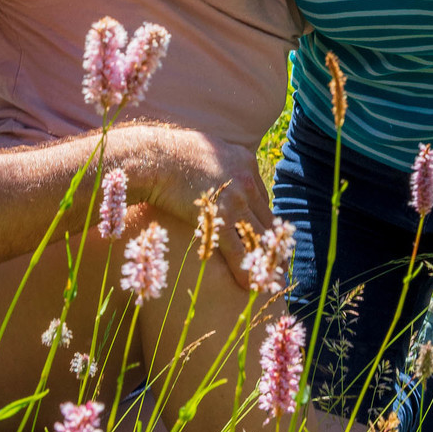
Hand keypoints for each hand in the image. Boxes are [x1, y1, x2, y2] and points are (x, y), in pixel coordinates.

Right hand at [118, 124, 273, 278]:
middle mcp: (247, 181)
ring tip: (272, 277)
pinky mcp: (221, 218)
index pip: (261, 197)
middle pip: (266, 218)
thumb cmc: (170, 152)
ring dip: (266, 258)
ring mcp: (236, 200)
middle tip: (277, 261)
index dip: (260, 219)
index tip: (260, 235)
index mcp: (246, 162)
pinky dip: (247, 269)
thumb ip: (220, 163)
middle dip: (271, 242)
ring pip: (259, 236)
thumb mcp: (206, 148)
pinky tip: (252, 283)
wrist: (155, 158)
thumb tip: (215, 173)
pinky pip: (239, 250)